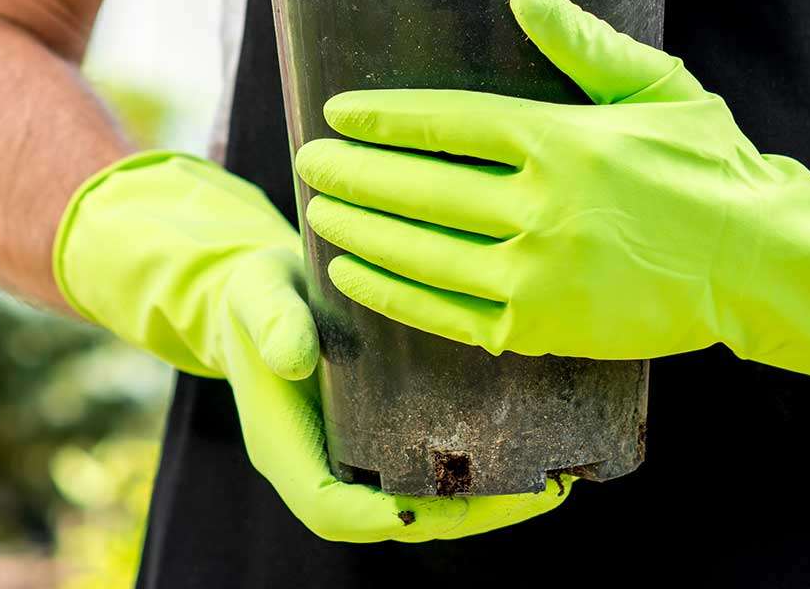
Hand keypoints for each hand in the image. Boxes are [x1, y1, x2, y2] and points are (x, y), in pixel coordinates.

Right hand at [53, 151, 574, 541]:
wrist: (262, 290)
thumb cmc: (255, 292)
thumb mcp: (256, 294)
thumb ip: (271, 322)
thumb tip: (295, 359)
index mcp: (286, 448)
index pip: (331, 510)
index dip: (383, 518)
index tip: (440, 506)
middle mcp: (327, 464)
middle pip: (396, 520)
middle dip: (468, 516)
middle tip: (538, 493)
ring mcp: (359, 456)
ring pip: (424, 502)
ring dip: (488, 501)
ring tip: (554, 479)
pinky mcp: (387, 436)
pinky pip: (433, 469)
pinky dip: (481, 468)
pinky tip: (531, 443)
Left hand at [292, 0, 809, 406]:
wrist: (759, 264)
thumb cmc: (710, 166)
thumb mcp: (656, 87)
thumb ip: (583, 43)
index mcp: (563, 140)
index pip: (450, 121)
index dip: (387, 118)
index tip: (340, 112)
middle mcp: (541, 208)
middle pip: (421, 187)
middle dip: (354, 173)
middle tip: (306, 160)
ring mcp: (537, 275)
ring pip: (422, 251)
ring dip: (360, 229)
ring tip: (318, 210)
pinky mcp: (539, 329)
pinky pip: (444, 312)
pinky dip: (391, 293)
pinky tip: (353, 273)